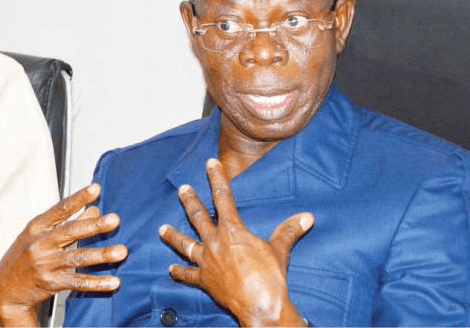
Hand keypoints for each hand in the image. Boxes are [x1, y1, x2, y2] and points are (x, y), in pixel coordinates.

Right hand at [0, 183, 126, 326]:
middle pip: (71, 232)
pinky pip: (79, 282)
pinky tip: (114, 281)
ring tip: (122, 251)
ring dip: (102, 255)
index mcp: (38, 227)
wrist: (5, 290)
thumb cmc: (27, 254)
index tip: (96, 188)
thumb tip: (96, 209)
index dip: (79, 198)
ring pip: (79, 258)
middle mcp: (41, 244)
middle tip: (115, 219)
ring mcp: (46, 265)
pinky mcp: (52, 284)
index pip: (61, 209)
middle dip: (94, 226)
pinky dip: (98, 283)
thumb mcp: (41, 233)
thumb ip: (68, 220)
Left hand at [160, 158, 312, 326]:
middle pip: (198, 216)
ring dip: (173, 236)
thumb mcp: (280, 249)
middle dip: (189, 201)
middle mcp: (215, 242)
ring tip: (161, 229)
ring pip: (185, 245)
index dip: (216, 178)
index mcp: (232, 230)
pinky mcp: (205, 281)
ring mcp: (207, 261)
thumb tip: (308, 217)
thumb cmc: (270, 276)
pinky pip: (189, 275)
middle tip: (182, 189)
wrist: (260, 306)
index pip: (223, 196)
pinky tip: (170, 269)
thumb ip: (290, 230)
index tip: (210, 163)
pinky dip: (180, 272)